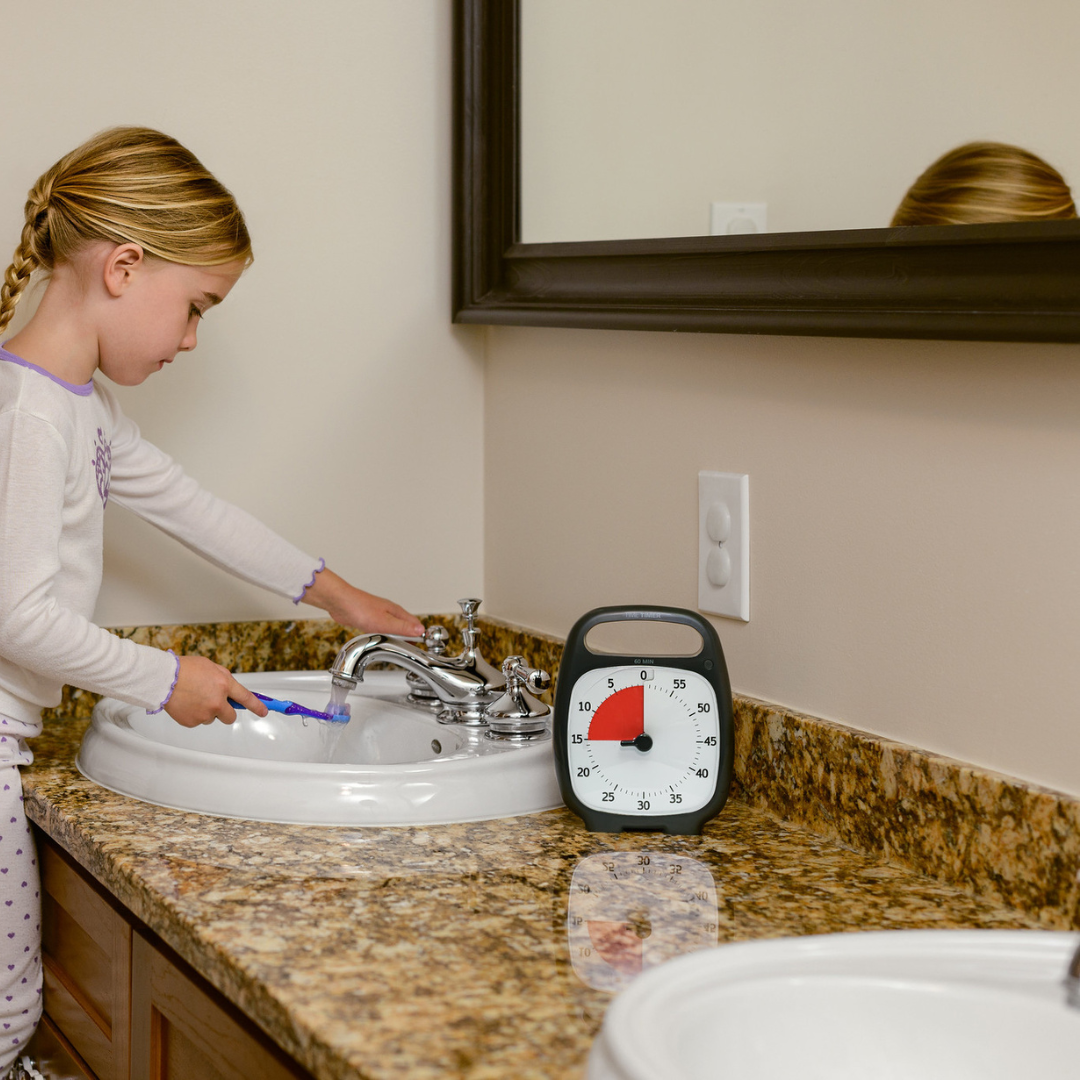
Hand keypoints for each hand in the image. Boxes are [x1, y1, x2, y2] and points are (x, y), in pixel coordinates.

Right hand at [164, 655, 269, 727]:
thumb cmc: (185, 669)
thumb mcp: (211, 667)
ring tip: (194, 698)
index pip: (246, 698)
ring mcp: (205, 714)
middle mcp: (217, 701)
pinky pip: (198, 721)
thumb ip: (224, 679)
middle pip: (230, 717)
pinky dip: (194, 715)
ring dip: (207, 712)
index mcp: (224, 684)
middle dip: (225, 712)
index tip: (264, 712)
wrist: (163, 678)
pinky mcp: (192, 722)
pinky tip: (186, 704)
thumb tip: (231, 690)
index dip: (257, 706)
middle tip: (215, 704)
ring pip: (212, 718)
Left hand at [299, 567, 424, 635]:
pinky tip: (383, 640)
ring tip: (402, 646)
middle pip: (406, 625)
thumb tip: (420, 630)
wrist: (339, 603)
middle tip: (415, 648)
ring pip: (394, 627)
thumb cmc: (359, 608)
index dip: (421, 633)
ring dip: (399, 635)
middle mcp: (389, 612)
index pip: (414, 623)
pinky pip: (382, 628)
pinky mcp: (369, 619)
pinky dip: (386, 635)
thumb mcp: (384, 622)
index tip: (425, 644)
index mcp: (396, 611)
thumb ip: (402, 627)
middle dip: (411, 636)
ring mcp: (379, 615)